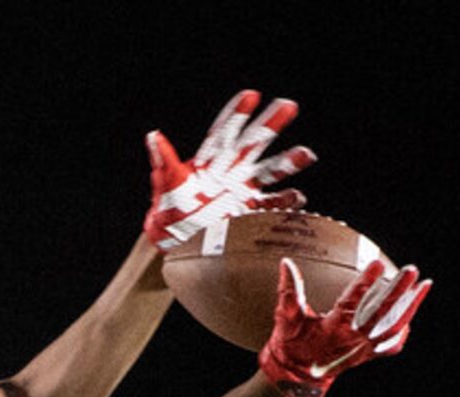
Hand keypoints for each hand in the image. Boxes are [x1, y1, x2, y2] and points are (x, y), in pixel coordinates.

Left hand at [145, 90, 314, 252]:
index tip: (251, 94)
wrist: (176, 239)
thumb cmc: (169, 209)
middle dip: (270, 124)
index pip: (225, 132)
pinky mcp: (249, 211)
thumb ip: (163, 162)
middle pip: (254, 142)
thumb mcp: (165, 184)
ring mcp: (243, 189)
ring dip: (288, 162)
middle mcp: (231, 170)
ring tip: (307, 154)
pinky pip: (271, 205)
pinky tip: (298, 198)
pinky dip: (285, 202)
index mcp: (211, 160)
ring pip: (270, 171)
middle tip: (288, 105)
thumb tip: (153, 136)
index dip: (237, 114)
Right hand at [259, 257, 430, 396]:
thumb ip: (288, 292)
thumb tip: (287, 264)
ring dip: (411, 307)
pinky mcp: (366, 355)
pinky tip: (410, 317)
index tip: (377, 264)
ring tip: (424, 285)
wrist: (297, 377)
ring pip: (393, 328)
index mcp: (332, 330)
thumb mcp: (286, 319)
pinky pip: (390, 345)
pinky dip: (402, 332)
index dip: (364, 284)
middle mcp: (352, 341)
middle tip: (411, 270)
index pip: (351, 304)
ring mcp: (363, 349)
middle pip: (381, 315)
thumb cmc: (291, 346)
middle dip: (398, 292)